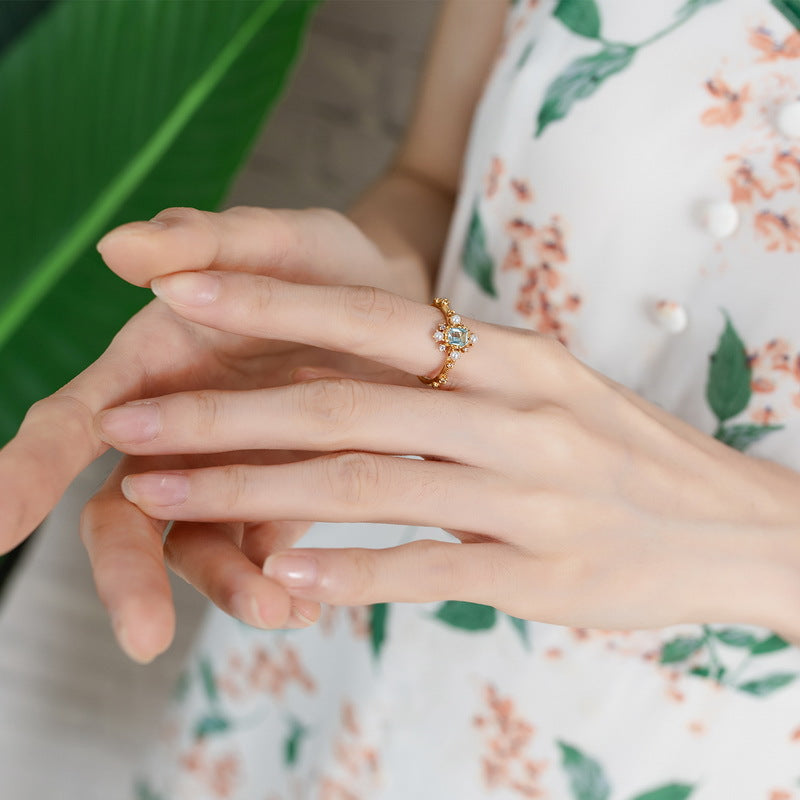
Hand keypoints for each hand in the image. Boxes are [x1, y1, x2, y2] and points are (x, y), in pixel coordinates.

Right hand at [1, 205, 428, 661]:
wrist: (391, 306)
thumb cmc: (321, 266)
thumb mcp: (278, 240)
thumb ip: (207, 241)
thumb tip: (119, 246)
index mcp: (151, 369)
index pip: (71, 424)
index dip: (26, 471)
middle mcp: (175, 431)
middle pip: (124, 512)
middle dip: (127, 573)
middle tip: (145, 635)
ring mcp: (226, 471)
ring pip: (197, 543)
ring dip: (226, 585)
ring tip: (275, 611)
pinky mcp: (278, 497)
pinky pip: (263, 552)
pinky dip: (277, 581)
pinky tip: (306, 605)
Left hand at [99, 269, 799, 643]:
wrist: (733, 526)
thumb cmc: (624, 454)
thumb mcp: (546, 391)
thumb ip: (458, 384)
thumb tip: (356, 380)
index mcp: (514, 356)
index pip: (374, 315)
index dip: (272, 300)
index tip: (181, 288)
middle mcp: (517, 413)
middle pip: (344, 401)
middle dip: (223, 411)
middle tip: (130, 420)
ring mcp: (528, 494)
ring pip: (364, 484)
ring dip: (248, 490)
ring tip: (157, 495)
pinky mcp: (536, 572)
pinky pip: (422, 567)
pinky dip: (343, 571)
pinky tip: (275, 574)